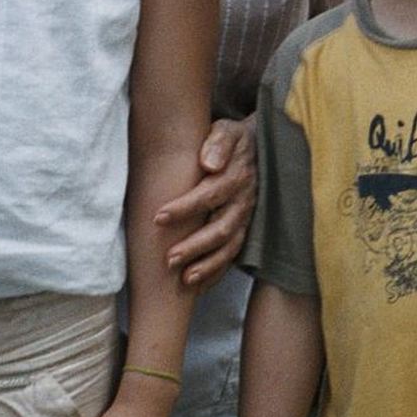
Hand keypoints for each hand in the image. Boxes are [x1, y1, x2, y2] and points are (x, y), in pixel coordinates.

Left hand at [154, 117, 256, 288]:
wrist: (258, 145)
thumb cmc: (231, 139)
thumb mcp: (227, 130)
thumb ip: (218, 142)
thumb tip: (209, 163)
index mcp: (238, 175)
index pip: (211, 194)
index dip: (185, 208)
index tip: (158, 217)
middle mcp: (245, 200)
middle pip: (222, 227)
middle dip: (196, 245)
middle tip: (169, 258)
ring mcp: (246, 217)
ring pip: (230, 246)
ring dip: (208, 264)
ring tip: (185, 278)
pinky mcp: (244, 228)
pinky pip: (233, 254)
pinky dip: (217, 271)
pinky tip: (198, 286)